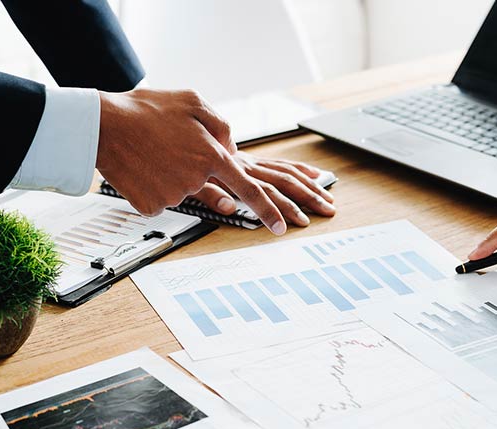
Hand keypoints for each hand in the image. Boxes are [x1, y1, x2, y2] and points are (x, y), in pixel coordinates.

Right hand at [96, 88, 286, 234]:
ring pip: (181, 189)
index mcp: (212, 154)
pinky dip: (152, 185)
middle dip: (189, 165)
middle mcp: (196, 178)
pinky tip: (141, 167)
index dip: (267, 210)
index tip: (280, 228)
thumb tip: (231, 148)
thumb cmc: (146, 110)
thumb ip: (220, 126)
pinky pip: (160, 199)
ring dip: (169, 173)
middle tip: (166, 146)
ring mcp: (174, 195)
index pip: (249, 188)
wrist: (103, 126)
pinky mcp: (152, 206)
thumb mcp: (193, 102)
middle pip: (204, 181)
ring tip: (151, 152)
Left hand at [190, 153, 335, 226]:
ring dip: (309, 186)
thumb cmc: (176, 157)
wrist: (169, 132)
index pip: (257, 192)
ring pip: (285, 172)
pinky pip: (280, 163)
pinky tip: (316, 175)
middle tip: (325, 212)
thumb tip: (229, 207)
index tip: (284, 228)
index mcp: (229, 170)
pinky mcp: (251, 159)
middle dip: (306, 198)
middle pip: (281, 181)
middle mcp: (244, 163)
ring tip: (327, 199)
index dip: (272, 210)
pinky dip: (300, 169)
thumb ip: (207, 193)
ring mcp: (249, 161)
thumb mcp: (185, 180)